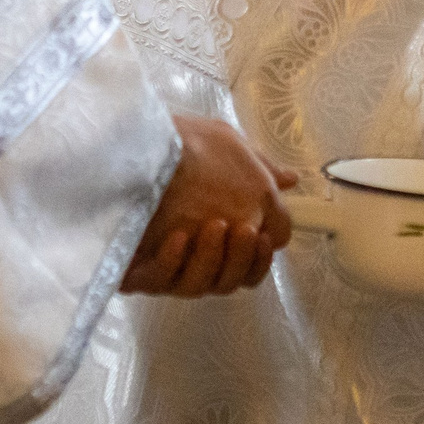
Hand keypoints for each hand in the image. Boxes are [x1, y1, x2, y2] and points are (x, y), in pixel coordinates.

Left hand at [121, 115, 297, 296]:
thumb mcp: (235, 152)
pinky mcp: (133, 270)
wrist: (140, 137)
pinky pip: (159, 280)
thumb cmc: (189, 145)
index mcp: (216, 238)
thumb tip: (290, 180)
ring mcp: (162, 266)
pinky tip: (179, 237)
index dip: (258, 260)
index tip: (264, 237)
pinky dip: (174, 262)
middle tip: (242, 228)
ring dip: (211, 257)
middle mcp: (191, 257)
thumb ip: (265, 173)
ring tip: (213, 224)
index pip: (246, 269)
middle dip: (238, 259)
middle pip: (225, 283)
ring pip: (197, 287)